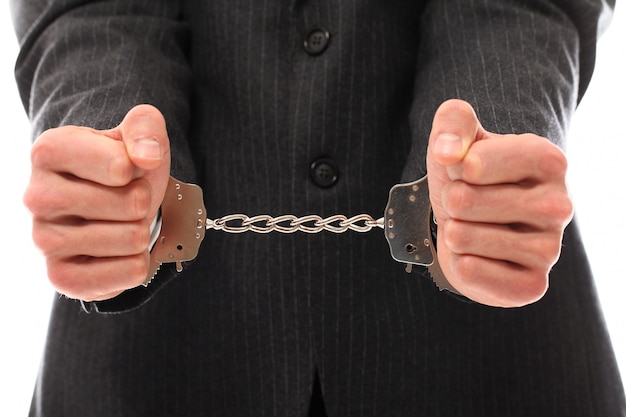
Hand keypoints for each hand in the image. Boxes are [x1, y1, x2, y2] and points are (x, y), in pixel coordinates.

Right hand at [24, 104, 170, 300]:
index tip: (127, 168)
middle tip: (128, 200)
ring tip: (123, 224)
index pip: (120, 165)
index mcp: (50, 151)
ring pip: (132, 238)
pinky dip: (138, 264)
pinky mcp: (59, 276)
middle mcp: (37, 195)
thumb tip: (147, 156)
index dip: (140, 168)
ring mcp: (44, 239)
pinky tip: (122, 253)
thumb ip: (146, 127)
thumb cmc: (126, 169)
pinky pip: (126, 274)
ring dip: (142, 232)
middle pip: (130, 203)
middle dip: (144, 202)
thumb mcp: (139, 136)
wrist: (117, 211)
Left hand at [426, 99, 572, 306]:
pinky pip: (470, 272)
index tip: (469, 170)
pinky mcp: (533, 285)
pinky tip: (478, 257)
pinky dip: (460, 264)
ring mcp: (551, 248)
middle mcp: (560, 205)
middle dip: (451, 201)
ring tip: (474, 228)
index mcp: (549, 160)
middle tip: (468, 205)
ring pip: (462, 236)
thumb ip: (453, 122)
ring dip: (454, 233)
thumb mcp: (458, 141)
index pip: (473, 162)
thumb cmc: (468, 180)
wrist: (474, 230)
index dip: (454, 166)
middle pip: (463, 199)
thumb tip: (448, 151)